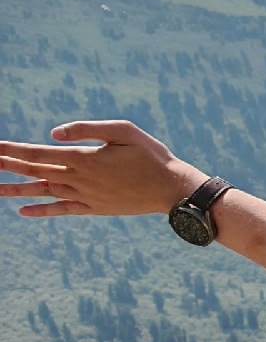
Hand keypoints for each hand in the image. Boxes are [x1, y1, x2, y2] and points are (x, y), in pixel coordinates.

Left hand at [0, 120, 204, 218]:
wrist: (174, 190)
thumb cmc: (152, 155)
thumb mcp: (124, 131)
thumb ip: (87, 129)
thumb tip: (52, 134)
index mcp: (84, 158)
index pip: (38, 153)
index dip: (11, 150)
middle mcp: (80, 179)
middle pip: (35, 171)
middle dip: (7, 166)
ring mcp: (86, 196)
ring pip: (43, 192)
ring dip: (16, 190)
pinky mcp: (95, 208)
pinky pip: (63, 210)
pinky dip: (42, 211)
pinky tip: (23, 212)